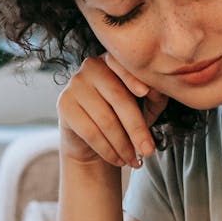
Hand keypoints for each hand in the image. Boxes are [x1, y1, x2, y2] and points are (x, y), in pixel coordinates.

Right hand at [56, 52, 168, 166]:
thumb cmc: (124, 116)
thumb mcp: (145, 104)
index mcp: (113, 60)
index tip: (146, 92)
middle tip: (148, 151)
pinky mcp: (64, 104)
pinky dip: (108, 150)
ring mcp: (75, 84)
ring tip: (135, 160)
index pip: (123, 65)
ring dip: (123, 145)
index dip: (134, 78)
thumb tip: (157, 92)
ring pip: (106, 120)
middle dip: (137, 129)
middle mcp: (91, 66)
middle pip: (119, 98)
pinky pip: (90, 132)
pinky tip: (118, 160)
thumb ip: (155, 96)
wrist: (91, 137)